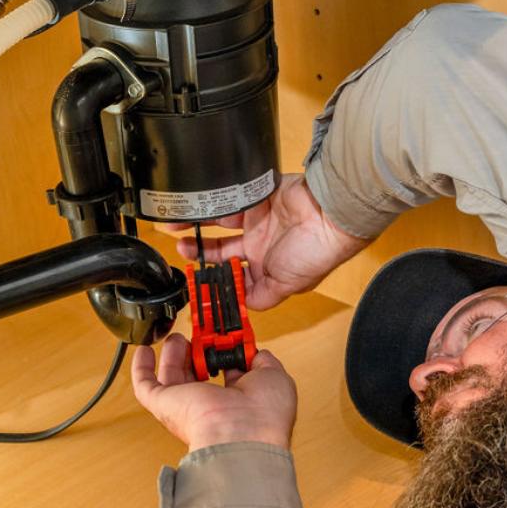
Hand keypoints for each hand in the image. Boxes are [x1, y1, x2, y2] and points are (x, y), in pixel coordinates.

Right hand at [131, 333, 297, 450]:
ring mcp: (186, 405)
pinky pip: (146, 386)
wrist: (242, 437)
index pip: (227, 374)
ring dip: (174, 353)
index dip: (225, 353)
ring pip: (173, 376)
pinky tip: (143, 351)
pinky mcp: (165, 404)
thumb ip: (263, 361)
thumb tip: (254, 352)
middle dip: (198, 351)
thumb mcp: (274, 376)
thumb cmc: (263, 416)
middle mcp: (210, 405)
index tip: (225, 335)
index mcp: (237, 401)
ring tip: (177, 337)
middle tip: (200, 334)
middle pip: (197, 373)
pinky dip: (141, 368)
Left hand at [172, 173, 369, 309]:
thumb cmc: (315, 254)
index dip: (214, 280)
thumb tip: (241, 308)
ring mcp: (258, 222)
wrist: (328, 215)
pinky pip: (229, 202)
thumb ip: (261, 298)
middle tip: (183, 252)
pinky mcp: (256, 199)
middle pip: (222, 252)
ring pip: (220, 227)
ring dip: (200, 230)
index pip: (234, 277)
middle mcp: (261, 246)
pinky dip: (213, 207)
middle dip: (200, 254)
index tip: (196, 282)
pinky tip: (197, 212)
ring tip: (178, 231)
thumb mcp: (286, 287)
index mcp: (267, 269)